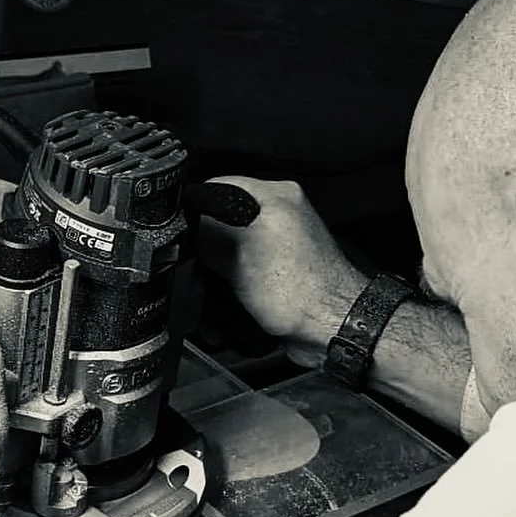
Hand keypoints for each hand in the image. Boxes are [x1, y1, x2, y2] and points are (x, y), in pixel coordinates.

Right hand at [197, 176, 368, 367]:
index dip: (192, 210)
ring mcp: (278, 245)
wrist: (334, 329)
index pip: (215, 187)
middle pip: (219, 221)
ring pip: (227, 251)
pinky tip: (227, 306)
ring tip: (215, 293)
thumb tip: (185, 227)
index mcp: (275, 195)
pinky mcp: (278, 272)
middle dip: (203, 248)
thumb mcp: (241, 256)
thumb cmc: (304, 292)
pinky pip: (241, 274)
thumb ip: (209, 234)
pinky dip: (230, 289)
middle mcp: (279, 214)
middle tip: (198, 269)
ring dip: (214, 274)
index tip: (181, 234)